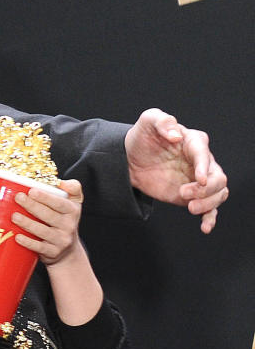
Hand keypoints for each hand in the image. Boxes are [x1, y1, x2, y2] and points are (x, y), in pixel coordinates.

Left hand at [11, 179, 83, 265]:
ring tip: (14, 216)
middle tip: (18, 198)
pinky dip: (28, 242)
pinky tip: (17, 236)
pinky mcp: (53, 252)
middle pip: (49, 215)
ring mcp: (61, 240)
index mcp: (72, 211)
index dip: (46, 197)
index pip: (60, 203)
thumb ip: (73, 189)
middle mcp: (69, 226)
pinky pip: (39, 247)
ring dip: (27, 223)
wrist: (68, 251)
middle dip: (32, 206)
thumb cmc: (65, 221)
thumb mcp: (74, 204)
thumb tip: (63, 183)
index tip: (31, 191)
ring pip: (43, 231)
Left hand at [125, 108, 227, 232]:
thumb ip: (162, 121)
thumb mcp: (148, 121)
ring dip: (209, 203)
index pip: (204, 154)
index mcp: (194, 142)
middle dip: (206, 189)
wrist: (129, 159)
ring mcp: (199, 180)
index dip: (204, 167)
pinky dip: (210, 217)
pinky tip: (205, 227)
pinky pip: (209, 207)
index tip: (199, 179)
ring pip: (219, 193)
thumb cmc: (143, 137)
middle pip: (219, 177)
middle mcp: (202, 161)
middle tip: (184, 194)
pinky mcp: (193, 195)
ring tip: (190, 208)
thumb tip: (176, 135)